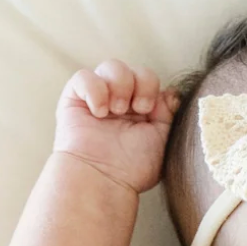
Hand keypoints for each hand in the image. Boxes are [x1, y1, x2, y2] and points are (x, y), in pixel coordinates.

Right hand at [53, 60, 176, 194]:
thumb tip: (172, 93)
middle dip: (140, 84)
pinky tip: (99, 112)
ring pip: (111, 66)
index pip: (149, 80)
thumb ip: (167, 114)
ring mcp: (98, 98)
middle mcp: (119, 101)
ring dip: (120, 85)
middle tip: (137, 109)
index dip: (151, 88)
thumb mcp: (161, 139)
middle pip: (134, 69)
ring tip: (116, 111)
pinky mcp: (74, 99)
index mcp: (139, 110)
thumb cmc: (132, 168)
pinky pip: (84, 76)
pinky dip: (94, 89)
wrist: (103, 179)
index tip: (150, 110)